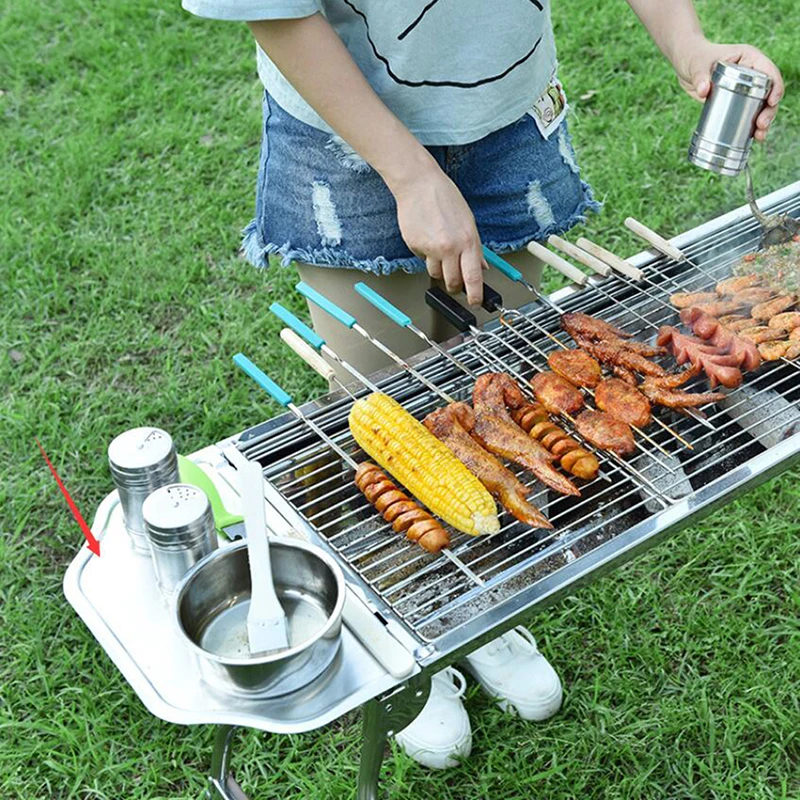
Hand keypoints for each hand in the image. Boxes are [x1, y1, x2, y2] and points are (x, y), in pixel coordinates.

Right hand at [389, 157, 485, 305]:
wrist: (419, 184)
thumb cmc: (444, 199)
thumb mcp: (468, 222)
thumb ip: (475, 248)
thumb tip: (482, 267)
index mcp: (468, 241)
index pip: (474, 278)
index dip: (475, 295)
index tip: (475, 303)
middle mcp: (451, 247)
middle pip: (453, 283)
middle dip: (454, 285)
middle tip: (455, 280)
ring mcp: (431, 249)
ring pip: (436, 274)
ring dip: (438, 269)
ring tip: (438, 248)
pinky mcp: (415, 247)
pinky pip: (422, 260)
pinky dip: (425, 254)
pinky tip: (427, 237)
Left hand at [674, 41, 783, 140]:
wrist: (686, 66)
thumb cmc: (695, 58)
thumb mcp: (698, 65)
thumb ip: (700, 76)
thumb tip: (703, 91)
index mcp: (750, 59)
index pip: (769, 72)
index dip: (775, 87)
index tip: (771, 102)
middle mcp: (752, 73)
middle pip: (768, 93)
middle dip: (769, 111)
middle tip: (761, 125)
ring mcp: (745, 88)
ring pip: (760, 106)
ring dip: (763, 122)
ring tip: (760, 136)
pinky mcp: (735, 101)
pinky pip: (747, 113)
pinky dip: (751, 126)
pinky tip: (753, 138)